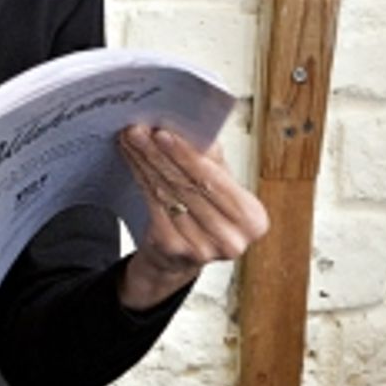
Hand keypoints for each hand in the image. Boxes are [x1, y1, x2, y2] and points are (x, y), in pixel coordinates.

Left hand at [116, 125, 268, 311]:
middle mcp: (231, 239)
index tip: (163, 133)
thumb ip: (214, 160)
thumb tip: (194, 129)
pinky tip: (133, 162)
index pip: (215, 181)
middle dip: (161, 155)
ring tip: (132, 141)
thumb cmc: (207, 213)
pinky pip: (153, 207)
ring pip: (168, 194)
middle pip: (189, 187)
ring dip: (146, 163)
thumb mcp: (222, 186)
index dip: (188, 156)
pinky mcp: (173, 250)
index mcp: (252, 220)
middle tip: (139, 131)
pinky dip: (141, 179)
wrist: (184, 256)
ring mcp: (202, 249)